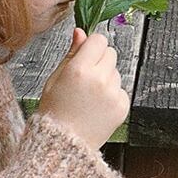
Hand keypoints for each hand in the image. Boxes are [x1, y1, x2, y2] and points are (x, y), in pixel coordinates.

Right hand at [35, 27, 129, 151]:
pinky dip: (112, 96)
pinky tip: (97, 107)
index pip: (98, 40)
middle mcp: (99, 80)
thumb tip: (80, 32)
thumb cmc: (54, 114)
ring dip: (106, 79)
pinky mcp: (122, 107)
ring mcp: (113, 94)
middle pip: (111, 53)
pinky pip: (121, 90)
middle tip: (86, 79)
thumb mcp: (55, 79)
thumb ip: (71, 54)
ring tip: (89, 97)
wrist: (64, 145)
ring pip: (116, 72)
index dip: (91, 47)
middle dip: (100, 61)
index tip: (85, 56)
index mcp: (79, 70)